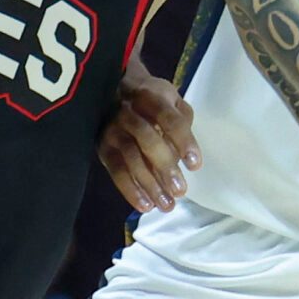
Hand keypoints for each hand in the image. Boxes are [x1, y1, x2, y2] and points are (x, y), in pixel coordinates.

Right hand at [99, 69, 198, 212]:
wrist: (115, 93)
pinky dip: (130, 190)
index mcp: (150, 97)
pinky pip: (116, 171)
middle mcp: (128, 112)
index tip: (195, 164)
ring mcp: (112, 130)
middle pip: (147, 139)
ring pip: (130, 158)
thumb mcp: (171, 101)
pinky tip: (146, 205)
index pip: (168, 118)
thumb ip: (182, 121)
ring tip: (167, 205)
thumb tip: (183, 153)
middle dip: (164, 166)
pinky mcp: (103, 148)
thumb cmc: (152, 101)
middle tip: (180, 191)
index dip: (182, 141)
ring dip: (150, 184)